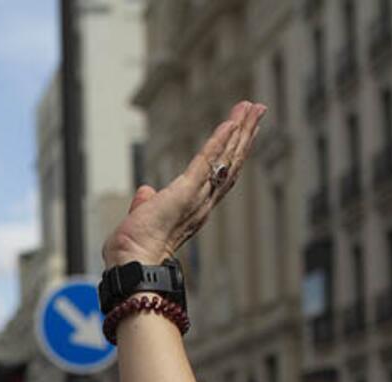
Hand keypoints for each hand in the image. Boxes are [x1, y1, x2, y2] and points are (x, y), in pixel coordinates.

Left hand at [103, 101, 265, 267]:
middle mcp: (202, 203)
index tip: (242, 133)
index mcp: (194, 209)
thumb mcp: (142, 219)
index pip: (219, 175)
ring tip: (253, 108)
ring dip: (240, 131)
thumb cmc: (133, 250)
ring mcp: (197, 197)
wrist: (133, 264)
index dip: (232, 153)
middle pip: (231, 163)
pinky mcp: (185, 191)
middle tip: (258, 111)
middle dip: (245, 135)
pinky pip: (206, 161)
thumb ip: (147, 203)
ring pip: (226, 158)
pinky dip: (219, 140)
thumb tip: (146, 192)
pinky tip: (231, 121)